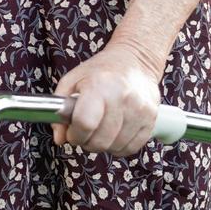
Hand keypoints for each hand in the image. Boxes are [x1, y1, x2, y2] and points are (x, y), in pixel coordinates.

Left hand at [50, 42, 163, 156]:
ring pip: (115, 147)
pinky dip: (119, 146)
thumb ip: (59, 109)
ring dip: (103, 145)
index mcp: (99, 86)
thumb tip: (59, 138)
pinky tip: (114, 133)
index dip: (74, 134)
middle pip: (100, 140)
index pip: (85, 123)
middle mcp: (122, 98)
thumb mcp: (72, 80)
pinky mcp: (151, 120)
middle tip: (84, 132)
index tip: (72, 132)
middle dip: (87, 142)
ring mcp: (140, 110)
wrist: (135, 61)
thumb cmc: (101, 70)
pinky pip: (131, 148)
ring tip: (100, 130)